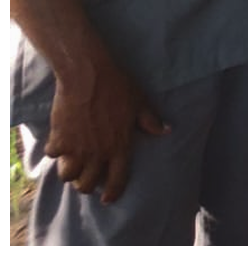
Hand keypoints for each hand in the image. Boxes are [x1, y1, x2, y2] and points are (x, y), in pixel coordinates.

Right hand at [42, 47, 165, 203]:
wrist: (88, 75)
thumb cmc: (118, 87)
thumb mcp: (139, 103)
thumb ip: (150, 121)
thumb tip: (167, 131)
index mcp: (119, 146)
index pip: (117, 178)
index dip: (113, 192)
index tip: (108, 199)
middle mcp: (97, 152)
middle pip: (87, 184)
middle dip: (87, 185)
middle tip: (87, 178)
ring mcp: (76, 147)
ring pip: (68, 176)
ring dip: (70, 173)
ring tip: (73, 165)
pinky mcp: (59, 139)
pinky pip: (53, 156)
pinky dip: (55, 152)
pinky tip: (59, 145)